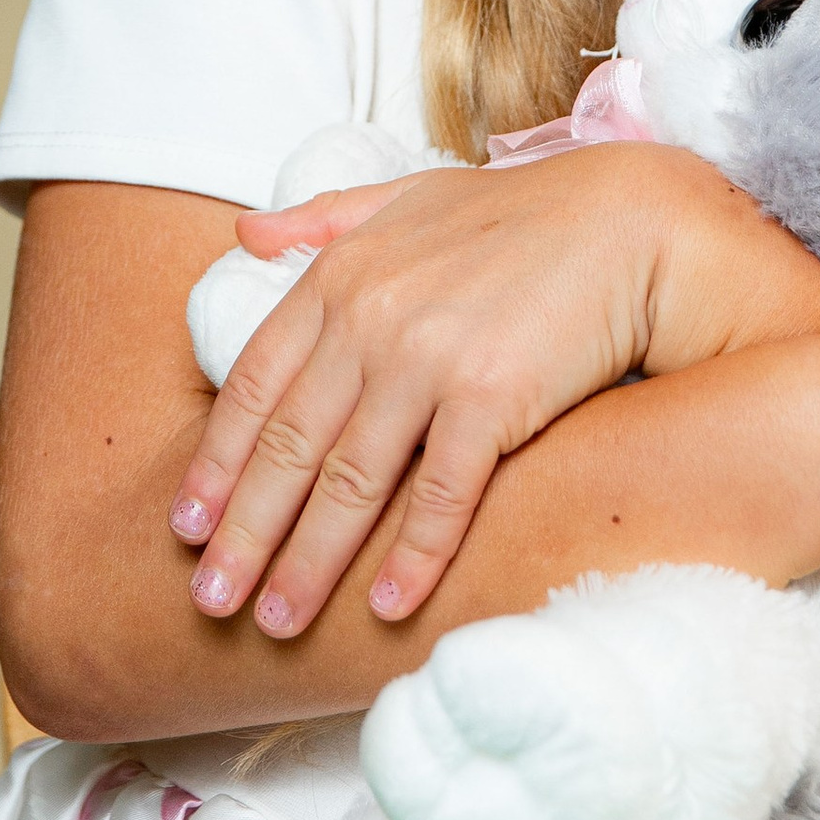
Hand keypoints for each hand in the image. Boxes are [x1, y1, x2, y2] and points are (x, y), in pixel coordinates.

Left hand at [171, 145, 725, 637]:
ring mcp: (429, 360)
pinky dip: (410, 556)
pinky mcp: (493, 398)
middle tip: (210, 599)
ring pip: (351, 482)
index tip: (186, 527)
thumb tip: (243, 233)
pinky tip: (384, 606)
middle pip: (288, 447)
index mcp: (342, 278)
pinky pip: (439, 495)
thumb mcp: (409, 197)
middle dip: (243, 533)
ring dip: (308, 562)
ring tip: (277, 622)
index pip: (254, 386)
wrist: (633, 224)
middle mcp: (372, 320)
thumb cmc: (524, 217)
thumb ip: (323, 220)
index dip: (215, 463)